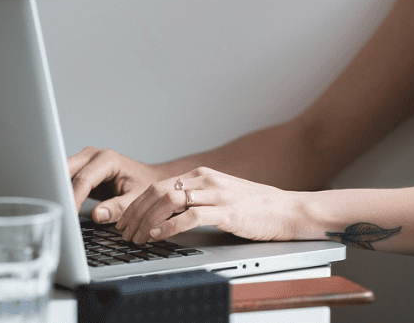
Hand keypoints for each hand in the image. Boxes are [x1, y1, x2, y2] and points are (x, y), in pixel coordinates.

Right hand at [68, 147, 168, 223]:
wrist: (149, 178)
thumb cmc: (145, 185)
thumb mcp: (136, 199)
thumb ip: (119, 208)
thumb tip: (98, 215)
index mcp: (108, 159)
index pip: (84, 179)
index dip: (74, 199)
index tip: (69, 216)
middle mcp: (93, 155)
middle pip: (67, 172)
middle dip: (60, 193)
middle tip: (58, 214)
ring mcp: (85, 160)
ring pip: (62, 174)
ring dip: (59, 191)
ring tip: (57, 211)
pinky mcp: (81, 168)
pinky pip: (66, 179)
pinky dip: (62, 192)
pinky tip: (62, 206)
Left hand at [115, 167, 300, 244]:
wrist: (288, 210)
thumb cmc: (255, 207)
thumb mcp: (220, 197)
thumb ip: (196, 200)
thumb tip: (167, 214)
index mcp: (201, 176)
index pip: (158, 186)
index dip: (137, 205)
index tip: (125, 221)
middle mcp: (206, 181)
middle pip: (158, 192)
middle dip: (136, 213)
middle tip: (124, 232)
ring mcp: (216, 194)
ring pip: (169, 201)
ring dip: (147, 220)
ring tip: (137, 236)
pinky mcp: (227, 211)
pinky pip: (190, 216)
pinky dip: (169, 226)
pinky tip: (158, 236)